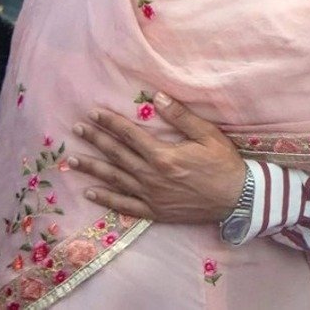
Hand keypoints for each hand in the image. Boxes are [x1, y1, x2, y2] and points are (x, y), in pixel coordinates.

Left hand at [70, 91, 246, 223]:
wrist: (238, 199)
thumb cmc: (224, 164)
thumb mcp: (207, 134)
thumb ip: (180, 116)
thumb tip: (156, 97)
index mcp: (163, 155)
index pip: (129, 134)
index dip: (109, 122)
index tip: (93, 113)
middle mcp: (151, 176)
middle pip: (117, 155)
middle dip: (95, 140)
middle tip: (76, 129)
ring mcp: (151, 196)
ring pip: (115, 180)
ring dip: (92, 168)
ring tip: (71, 161)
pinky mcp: (155, 212)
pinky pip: (125, 206)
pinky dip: (106, 199)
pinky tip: (90, 192)